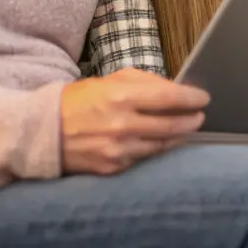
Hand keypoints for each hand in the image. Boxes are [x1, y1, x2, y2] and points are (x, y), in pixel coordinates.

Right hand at [60, 68, 208, 175]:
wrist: (43, 132)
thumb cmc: (77, 101)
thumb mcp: (108, 80)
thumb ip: (143, 82)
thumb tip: (173, 88)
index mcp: (120, 97)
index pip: (169, 98)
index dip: (191, 98)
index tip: (203, 98)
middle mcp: (122, 125)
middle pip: (171, 125)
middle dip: (191, 120)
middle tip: (200, 116)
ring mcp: (118, 150)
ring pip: (162, 145)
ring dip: (178, 136)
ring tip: (186, 128)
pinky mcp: (113, 168)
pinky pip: (144, 158)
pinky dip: (156, 149)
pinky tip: (162, 142)